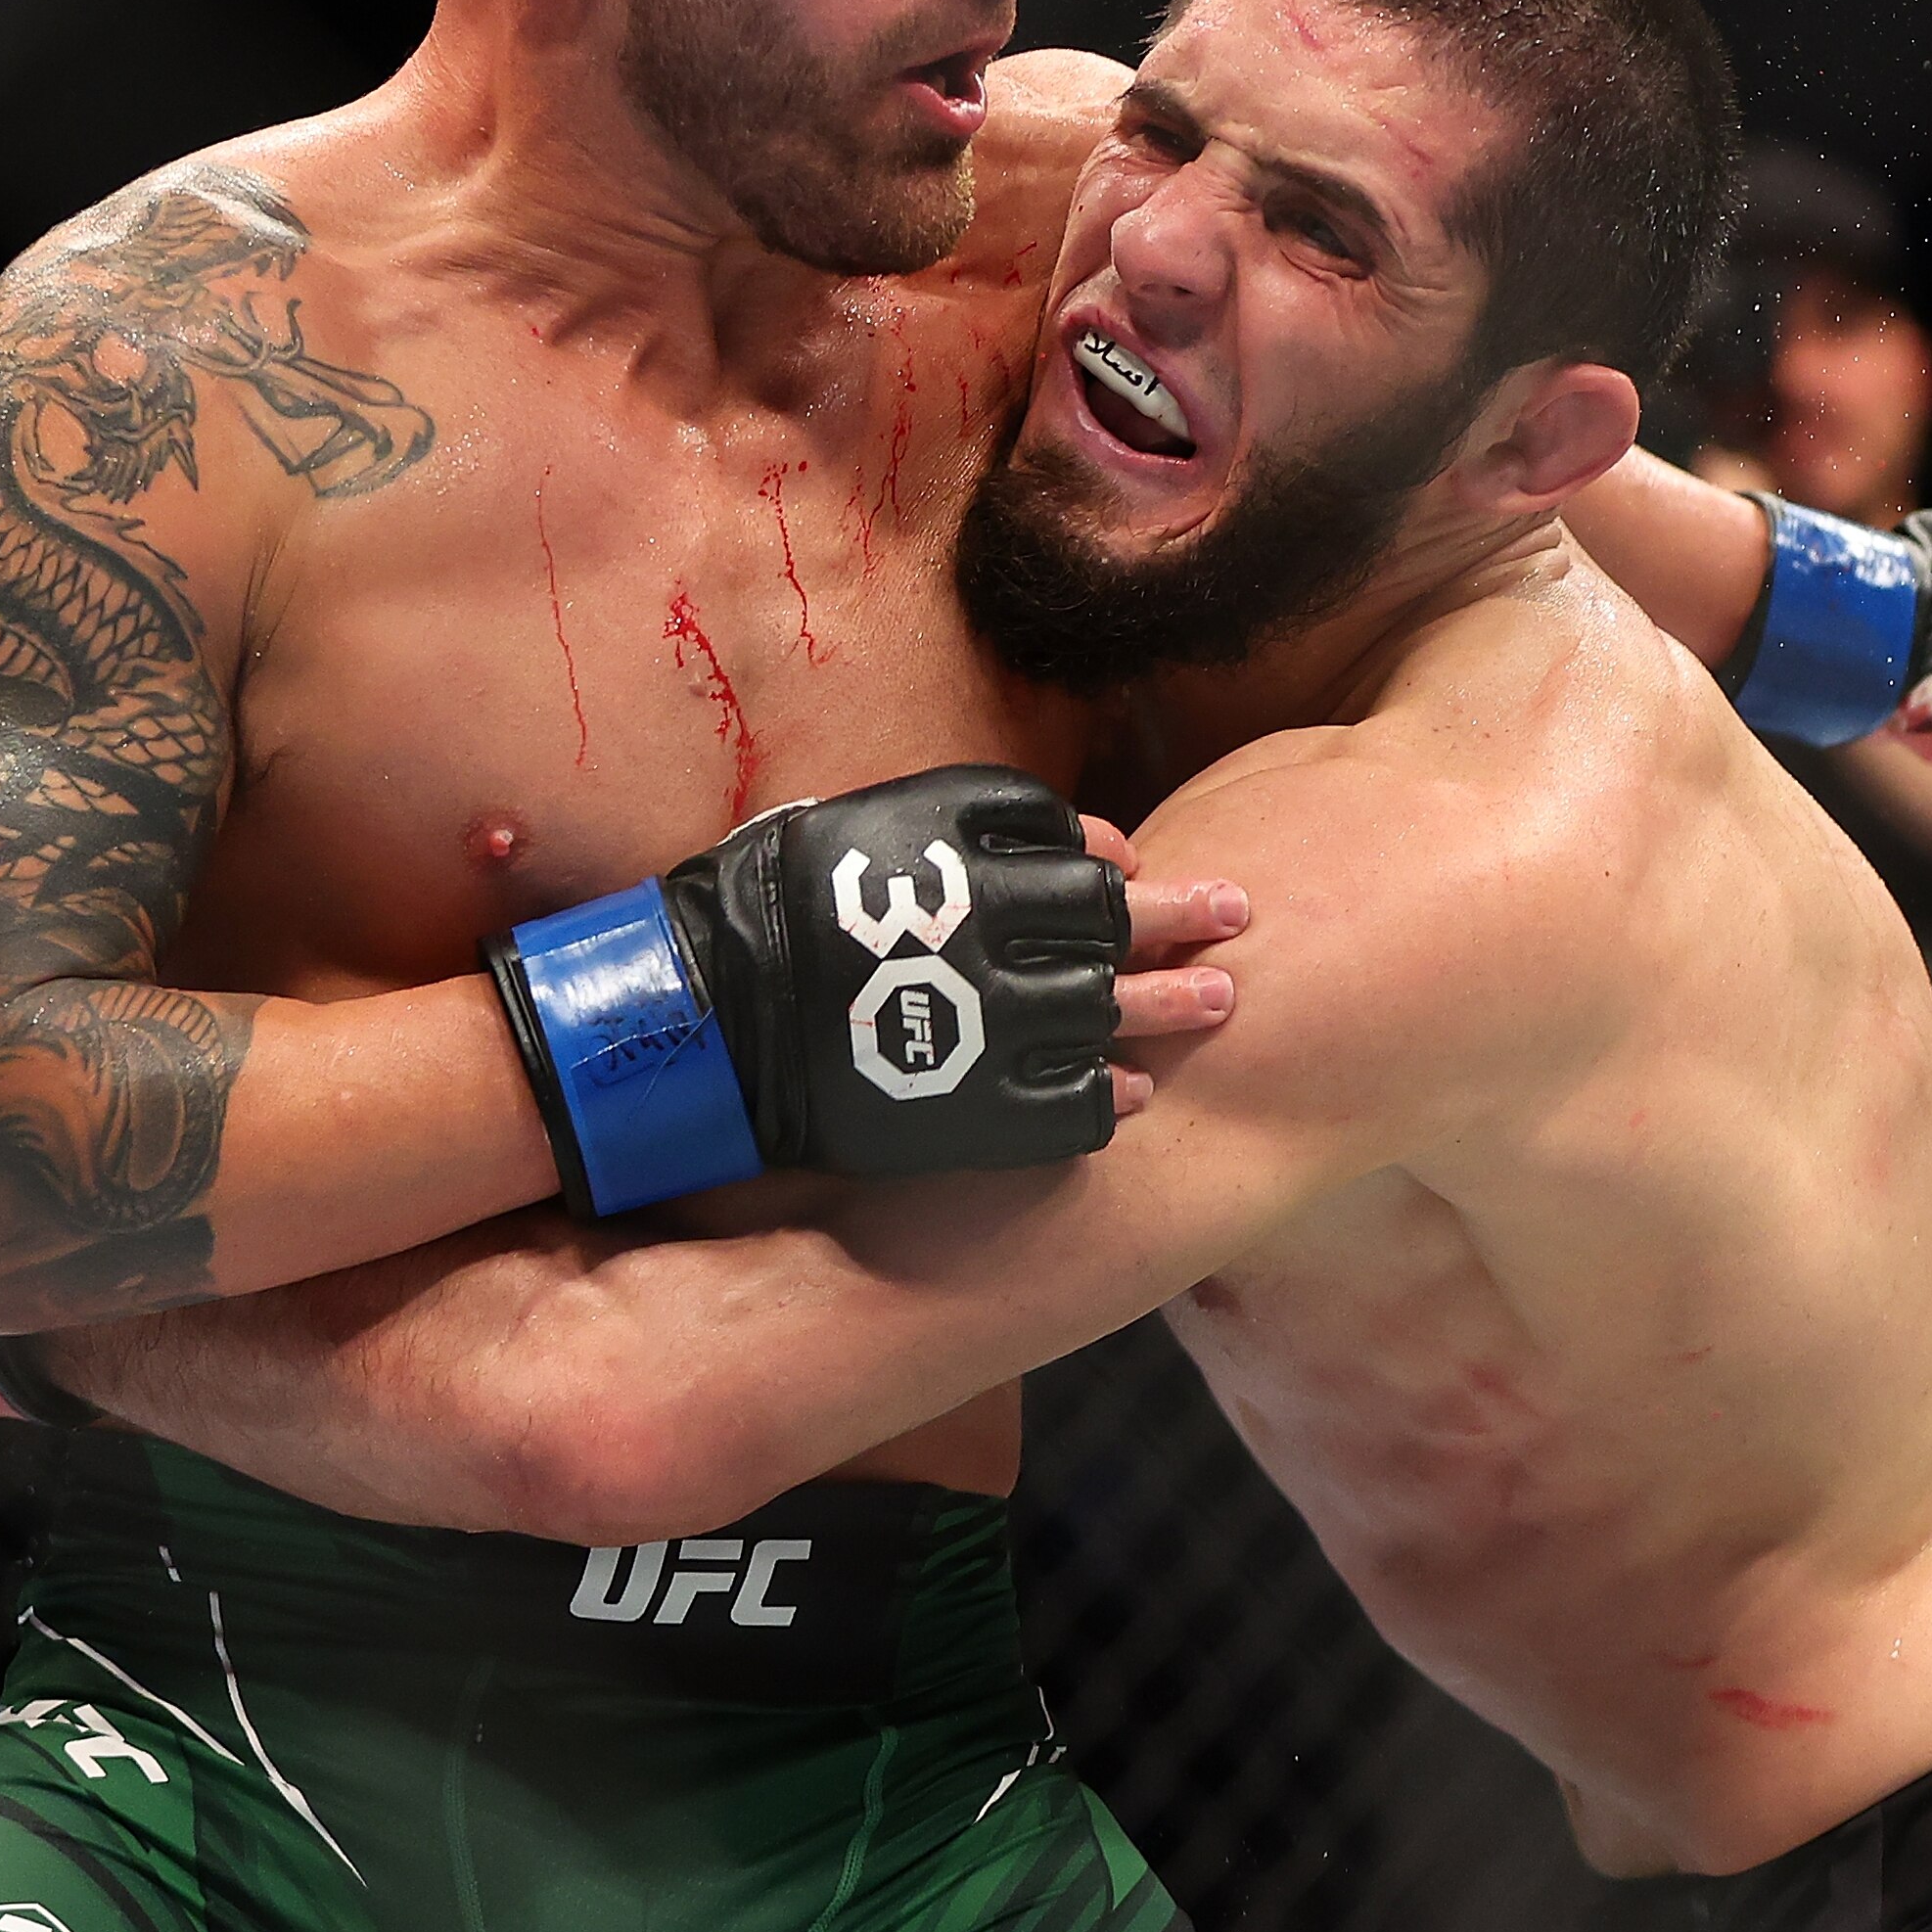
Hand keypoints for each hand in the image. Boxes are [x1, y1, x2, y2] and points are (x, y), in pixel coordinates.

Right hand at [494, 764, 1223, 1210]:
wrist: (695, 1021)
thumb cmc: (766, 913)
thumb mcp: (855, 827)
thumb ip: (968, 827)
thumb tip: (1089, 840)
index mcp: (948, 847)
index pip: (1067, 842)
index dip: (1109, 859)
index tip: (1129, 870)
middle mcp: (982, 923)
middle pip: (1109, 916)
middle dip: (1180, 915)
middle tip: (1237, 916)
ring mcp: (984, 1017)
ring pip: (1109, 1005)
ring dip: (1171, 1002)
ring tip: (1223, 1003)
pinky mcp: (973, 1104)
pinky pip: (1070, 1101)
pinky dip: (1108, 1094)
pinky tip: (1133, 1091)